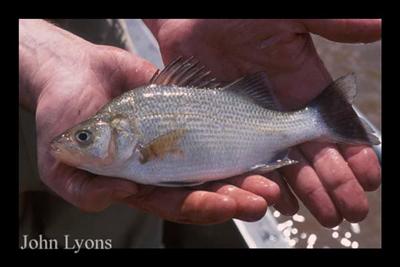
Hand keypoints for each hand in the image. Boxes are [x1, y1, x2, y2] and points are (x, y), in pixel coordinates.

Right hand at [19, 19, 278, 223]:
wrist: (74, 72)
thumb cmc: (63, 115)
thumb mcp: (60, 160)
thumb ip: (84, 189)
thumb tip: (125, 194)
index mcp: (139, 183)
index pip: (177, 202)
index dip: (202, 206)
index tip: (227, 204)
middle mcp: (164, 166)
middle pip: (206, 188)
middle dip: (236, 196)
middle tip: (263, 197)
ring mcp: (178, 140)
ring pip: (218, 162)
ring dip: (245, 173)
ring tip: (271, 179)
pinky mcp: (188, 114)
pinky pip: (216, 127)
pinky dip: (236, 137)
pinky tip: (258, 143)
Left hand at [144, 19, 381, 226]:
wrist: (190, 19)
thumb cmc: (236, 14)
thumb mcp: (289, 16)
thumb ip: (332, 24)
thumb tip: (380, 26)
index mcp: (302, 87)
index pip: (335, 125)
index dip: (354, 151)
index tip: (371, 176)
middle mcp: (280, 111)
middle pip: (314, 154)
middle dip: (334, 183)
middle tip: (350, 210)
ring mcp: (251, 125)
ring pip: (284, 165)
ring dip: (305, 191)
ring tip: (321, 215)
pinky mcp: (223, 131)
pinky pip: (246, 164)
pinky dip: (264, 184)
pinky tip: (279, 202)